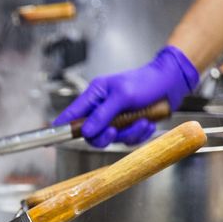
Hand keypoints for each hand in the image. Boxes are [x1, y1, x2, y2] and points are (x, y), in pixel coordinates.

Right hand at [55, 46, 200, 147]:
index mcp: (94, 95)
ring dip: (128, 133)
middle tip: (114, 131)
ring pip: (111, 139)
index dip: (61, 127)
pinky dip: (139, 133)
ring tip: (141, 121)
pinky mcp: (128, 126)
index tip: (50, 140)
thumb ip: (103, 114)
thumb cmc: (147, 81)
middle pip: (90, 133)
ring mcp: (115, 118)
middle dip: (104, 135)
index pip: (71, 114)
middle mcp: (102, 108)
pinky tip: (147, 122)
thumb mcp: (123, 95)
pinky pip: (127, 140)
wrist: (172, 83)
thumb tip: (86, 131)